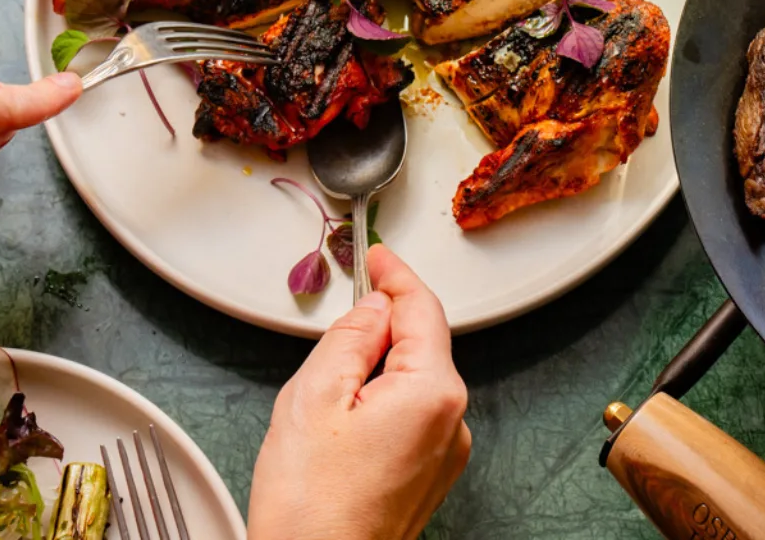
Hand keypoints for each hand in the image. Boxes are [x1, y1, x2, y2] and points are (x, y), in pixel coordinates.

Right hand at [247, 246, 471, 539]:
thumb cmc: (312, 507)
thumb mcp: (314, 395)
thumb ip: (350, 337)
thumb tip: (373, 309)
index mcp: (432, 392)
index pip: (423, 310)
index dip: (397, 275)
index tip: (379, 256)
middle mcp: (452, 422)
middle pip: (421, 345)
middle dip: (381, 328)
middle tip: (335, 330)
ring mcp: (444, 454)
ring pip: (413, 382)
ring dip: (377, 371)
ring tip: (324, 403)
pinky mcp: (428, 476)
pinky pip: (411, 417)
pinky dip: (381, 403)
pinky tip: (341, 428)